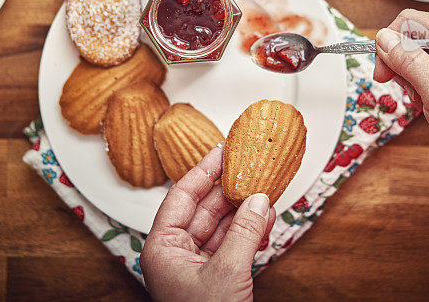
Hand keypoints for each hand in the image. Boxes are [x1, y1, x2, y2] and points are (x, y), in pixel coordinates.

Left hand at [140, 146, 276, 301]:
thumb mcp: (226, 272)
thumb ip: (243, 232)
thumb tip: (259, 200)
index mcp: (162, 249)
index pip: (182, 197)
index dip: (204, 171)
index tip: (222, 150)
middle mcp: (176, 254)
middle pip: (204, 209)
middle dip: (230, 192)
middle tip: (251, 169)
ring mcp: (196, 266)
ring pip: (221, 227)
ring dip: (245, 213)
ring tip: (266, 194)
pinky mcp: (215, 278)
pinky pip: (232, 245)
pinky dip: (249, 233)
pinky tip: (265, 220)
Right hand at [373, 9, 428, 194]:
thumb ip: (410, 62)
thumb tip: (384, 38)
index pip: (416, 21)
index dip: (393, 43)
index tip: (383, 71)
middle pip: (416, 37)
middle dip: (402, 63)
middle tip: (406, 91)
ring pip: (418, 55)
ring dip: (410, 77)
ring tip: (423, 101)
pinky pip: (428, 71)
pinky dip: (420, 86)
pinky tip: (428, 103)